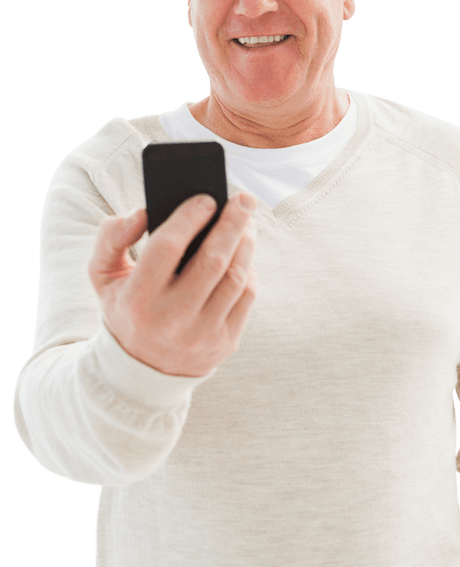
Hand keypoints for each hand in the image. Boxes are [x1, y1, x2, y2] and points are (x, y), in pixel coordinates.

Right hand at [89, 192, 257, 376]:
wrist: (144, 369)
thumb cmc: (126, 308)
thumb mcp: (103, 276)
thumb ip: (111, 238)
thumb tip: (141, 212)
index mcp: (138, 298)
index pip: (167, 248)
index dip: (189, 218)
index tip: (207, 198)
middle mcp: (171, 319)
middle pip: (212, 261)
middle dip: (232, 224)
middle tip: (244, 200)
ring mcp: (202, 333)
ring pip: (235, 278)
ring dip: (245, 244)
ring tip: (246, 222)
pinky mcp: (225, 342)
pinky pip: (246, 297)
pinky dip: (248, 270)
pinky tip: (244, 254)